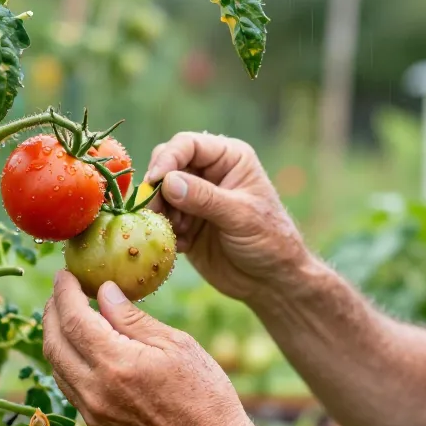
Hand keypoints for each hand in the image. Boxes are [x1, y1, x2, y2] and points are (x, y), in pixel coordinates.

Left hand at [42, 270, 263, 425]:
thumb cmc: (204, 392)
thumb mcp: (176, 345)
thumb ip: (133, 318)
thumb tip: (104, 290)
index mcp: (116, 364)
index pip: (74, 319)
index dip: (64, 292)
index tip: (64, 274)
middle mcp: (96, 392)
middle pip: (54, 344)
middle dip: (52, 311)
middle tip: (61, 290)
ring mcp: (93, 413)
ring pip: (57, 368)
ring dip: (57, 337)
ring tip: (69, 315)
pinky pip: (70, 388)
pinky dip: (68, 361)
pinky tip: (84, 348)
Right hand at [144, 132, 310, 301]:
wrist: (271, 280)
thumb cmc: (270, 241)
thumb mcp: (241, 216)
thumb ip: (205, 198)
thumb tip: (167, 182)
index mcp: (229, 158)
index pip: (188, 144)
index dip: (167, 158)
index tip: (154, 180)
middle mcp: (209, 172)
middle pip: (167, 165)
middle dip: (158, 188)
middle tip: (157, 211)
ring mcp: (195, 198)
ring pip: (159, 193)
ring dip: (161, 212)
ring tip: (179, 232)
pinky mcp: (186, 222)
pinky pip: (161, 219)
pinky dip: (164, 231)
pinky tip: (184, 246)